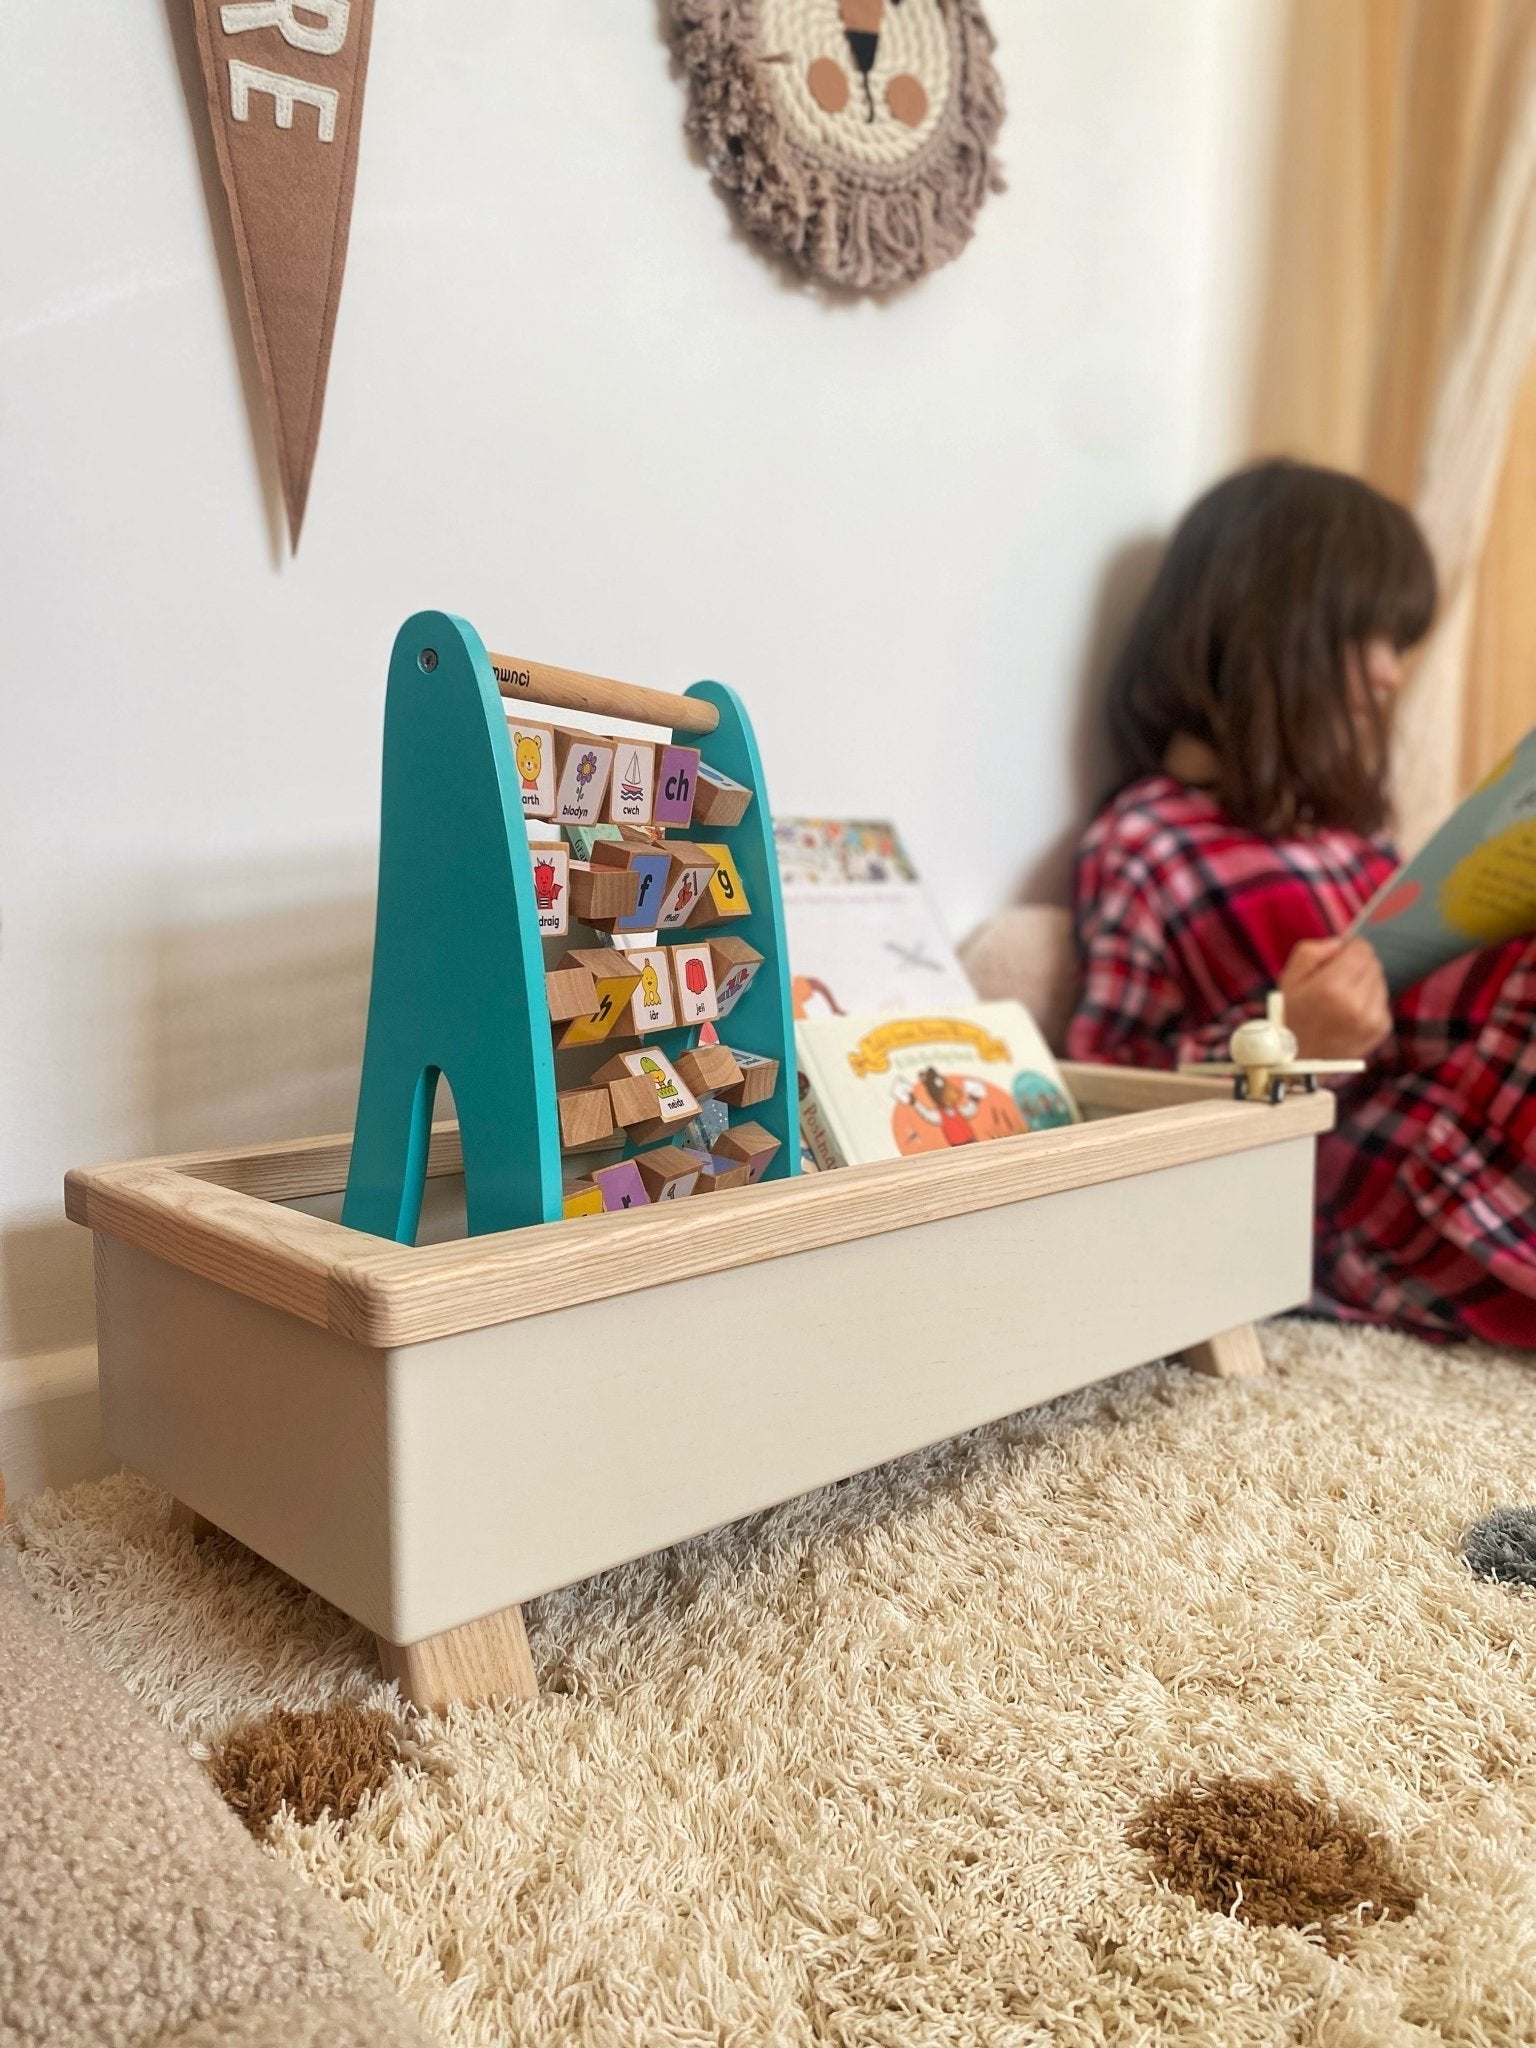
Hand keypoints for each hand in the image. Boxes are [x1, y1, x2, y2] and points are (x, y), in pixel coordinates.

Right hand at [1279, 936, 1391, 1061]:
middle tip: (1336, 982)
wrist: (1299, 1061)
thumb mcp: (1290, 978)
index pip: (1362, 949)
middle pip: (1373, 963)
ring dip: (1364, 984)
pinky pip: (1382, 1000)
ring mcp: (1372, 1018)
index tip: (1337, 960)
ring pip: (1380, 981)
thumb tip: (1341, 944)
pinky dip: (1369, 1001)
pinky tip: (1350, 1013)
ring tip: (1342, 1000)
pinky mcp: (1381, 1029)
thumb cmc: (1292, 1016)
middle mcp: (1356, 1004)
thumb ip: (1313, 950)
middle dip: (1356, 966)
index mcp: (1331, 988)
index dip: (1349, 949)